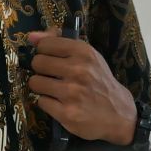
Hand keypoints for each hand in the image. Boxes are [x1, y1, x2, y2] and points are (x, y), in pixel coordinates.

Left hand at [26, 28, 134, 144]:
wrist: (119, 114)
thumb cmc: (100, 82)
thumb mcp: (88, 57)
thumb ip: (60, 42)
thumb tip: (31, 37)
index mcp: (84, 52)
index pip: (45, 44)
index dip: (45, 52)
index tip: (53, 59)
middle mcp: (78, 70)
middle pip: (37, 63)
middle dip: (42, 70)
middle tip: (54, 77)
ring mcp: (72, 93)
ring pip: (35, 83)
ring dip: (42, 87)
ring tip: (55, 91)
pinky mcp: (66, 113)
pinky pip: (41, 102)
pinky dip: (48, 103)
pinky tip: (60, 104)